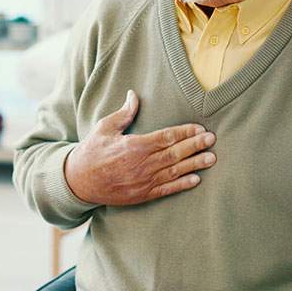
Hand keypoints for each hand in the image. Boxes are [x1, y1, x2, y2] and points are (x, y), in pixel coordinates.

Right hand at [64, 90, 216, 205]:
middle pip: (175, 153)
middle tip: (212, 139)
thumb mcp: (104, 128)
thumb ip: (123, 113)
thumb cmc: (92, 151)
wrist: (79, 182)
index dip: (185, 132)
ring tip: (211, 159)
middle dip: (195, 146)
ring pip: (175, 171)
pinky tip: (195, 179)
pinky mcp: (142, 194)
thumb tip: (134, 95)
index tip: (199, 127)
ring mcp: (143, 181)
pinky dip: (182, 185)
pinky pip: (166, 189)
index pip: (166, 137)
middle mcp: (141, 164)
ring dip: (194, 164)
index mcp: (133, 145)